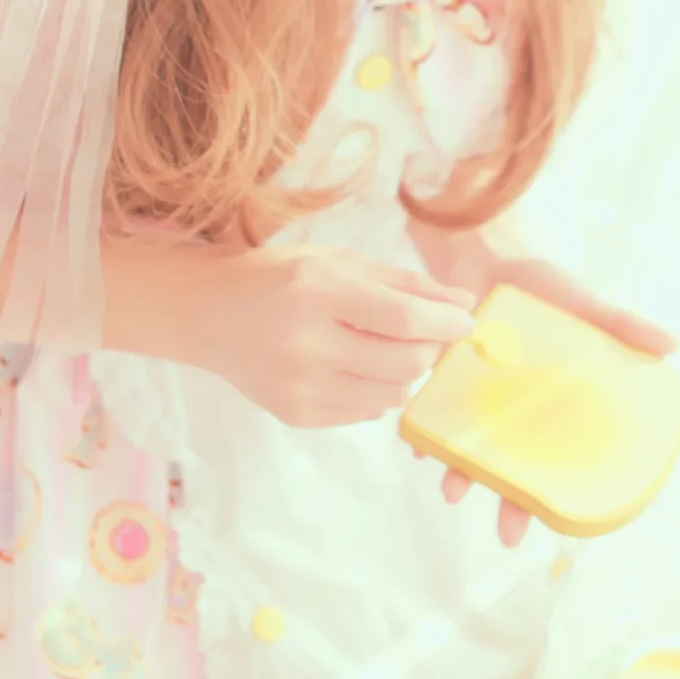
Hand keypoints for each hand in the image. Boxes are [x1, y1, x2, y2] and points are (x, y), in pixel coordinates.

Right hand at [200, 243, 477, 427]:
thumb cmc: (281, 279)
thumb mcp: (339, 263)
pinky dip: (377, 389)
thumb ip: (405, 283)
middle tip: (429, 333)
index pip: (403, 318)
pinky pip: (367, 411)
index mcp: (317, 293)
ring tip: (384, 345)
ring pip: (392, 394)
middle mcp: (306, 345)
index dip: (446, 322)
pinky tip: (353, 364)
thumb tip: (465, 303)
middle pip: (405, 363)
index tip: (467, 321)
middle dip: (431, 349)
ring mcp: (300, 388)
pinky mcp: (297, 416)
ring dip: (405, 371)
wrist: (212, 315)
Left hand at [407, 221, 677, 548]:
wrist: (489, 257)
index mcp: (548, 408)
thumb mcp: (587, 305)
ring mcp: (475, 401)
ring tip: (453, 491)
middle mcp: (511, 414)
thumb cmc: (544, 289)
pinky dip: (422, 433)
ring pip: (468, 451)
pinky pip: (429, 416)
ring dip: (460, 473)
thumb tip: (674, 345)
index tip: (563, 526)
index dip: (558, 494)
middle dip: (509, 503)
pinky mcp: (440, 382)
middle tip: (509, 535)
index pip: (555, 461)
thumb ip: (625, 325)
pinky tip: (419, 446)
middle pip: (512, 469)